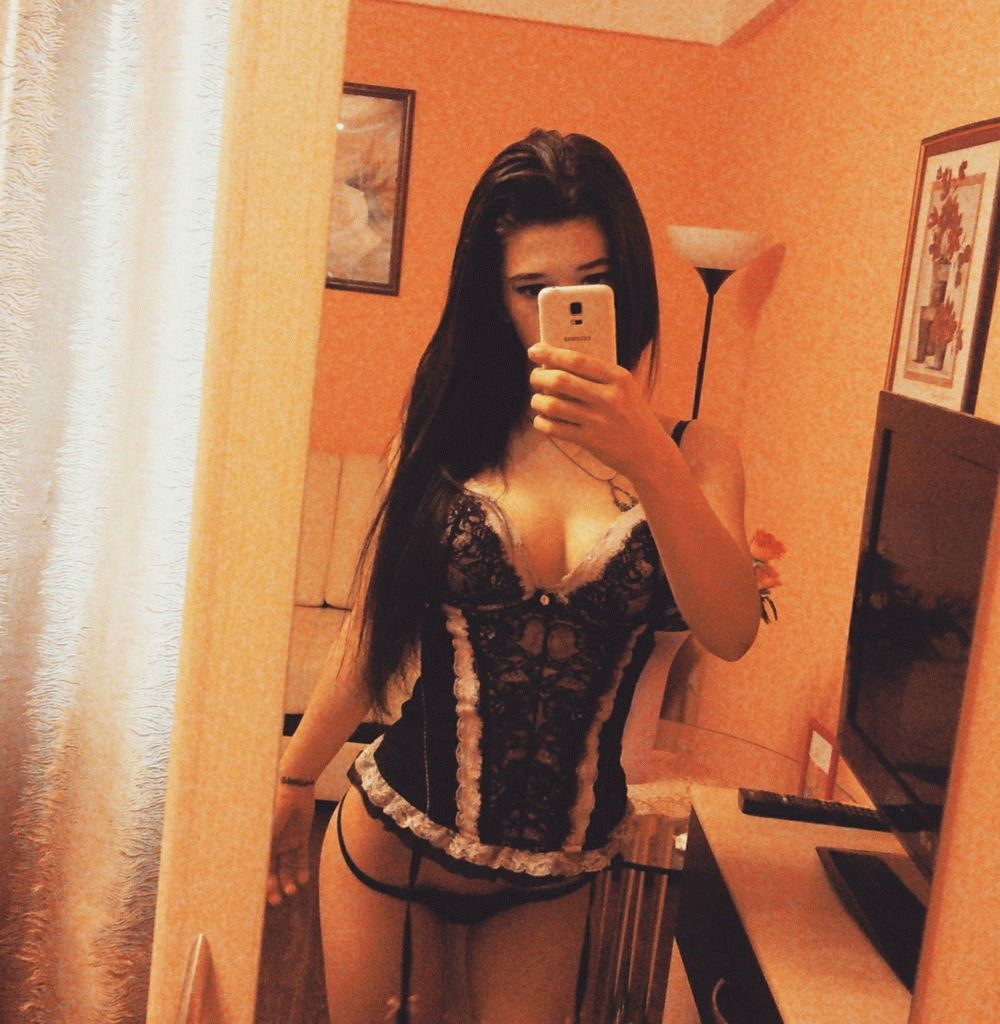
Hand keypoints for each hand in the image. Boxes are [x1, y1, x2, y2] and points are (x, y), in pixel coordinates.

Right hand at [266, 782, 315, 905]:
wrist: (295, 786)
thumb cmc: (273, 806)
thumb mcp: (263, 830)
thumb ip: (256, 849)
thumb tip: (244, 871)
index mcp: (259, 842)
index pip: (257, 868)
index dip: (258, 882)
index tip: (259, 898)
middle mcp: (272, 843)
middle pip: (271, 871)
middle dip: (273, 887)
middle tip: (278, 901)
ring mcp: (287, 840)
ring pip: (287, 867)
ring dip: (289, 880)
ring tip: (292, 890)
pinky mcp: (301, 835)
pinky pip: (301, 856)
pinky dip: (303, 869)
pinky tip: (304, 881)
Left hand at [526, 342, 669, 482]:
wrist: (649, 452)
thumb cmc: (631, 415)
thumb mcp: (624, 389)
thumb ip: (597, 376)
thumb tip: (556, 364)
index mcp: (618, 378)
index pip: (578, 360)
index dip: (551, 353)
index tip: (535, 350)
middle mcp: (609, 397)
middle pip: (561, 380)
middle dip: (539, 377)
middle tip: (535, 377)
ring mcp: (599, 420)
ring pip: (553, 405)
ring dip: (537, 401)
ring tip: (537, 401)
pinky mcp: (591, 440)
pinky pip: (555, 428)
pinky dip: (542, 422)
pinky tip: (542, 419)